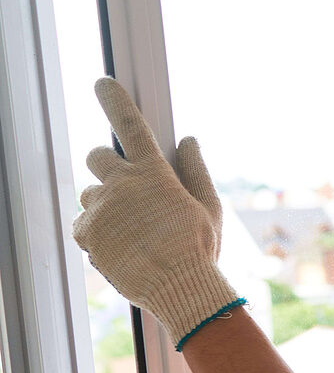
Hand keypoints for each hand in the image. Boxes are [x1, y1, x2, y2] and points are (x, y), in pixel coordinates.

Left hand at [72, 77, 239, 348]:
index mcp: (154, 173)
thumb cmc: (200, 249)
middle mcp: (122, 184)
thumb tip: (188, 140)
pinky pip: (85, 223)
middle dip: (107, 166)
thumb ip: (196, 170)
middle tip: (124, 187)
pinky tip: (122, 248)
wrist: (180, 288)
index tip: (104, 83)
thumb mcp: (209, 208)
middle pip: (96, 156)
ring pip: (90, 194)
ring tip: (131, 231)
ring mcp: (101, 208)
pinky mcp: (87, 232)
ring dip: (105, 204)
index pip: (131, 126)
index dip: (115, 101)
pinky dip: (99, 232)